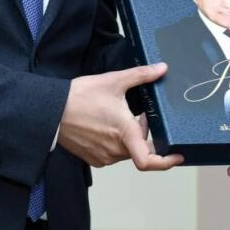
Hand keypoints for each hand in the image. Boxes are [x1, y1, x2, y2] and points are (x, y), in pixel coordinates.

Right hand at [59, 64, 183, 169]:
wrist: (51, 110)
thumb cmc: (80, 97)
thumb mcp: (114, 81)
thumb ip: (142, 75)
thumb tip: (162, 68)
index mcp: (124, 133)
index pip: (149, 160)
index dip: (167, 161)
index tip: (178, 155)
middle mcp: (115, 150)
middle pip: (140, 148)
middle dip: (144, 132)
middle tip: (139, 114)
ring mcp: (103, 156)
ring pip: (127, 150)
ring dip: (130, 136)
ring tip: (119, 116)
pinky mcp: (92, 158)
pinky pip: (113, 153)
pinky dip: (116, 142)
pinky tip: (107, 124)